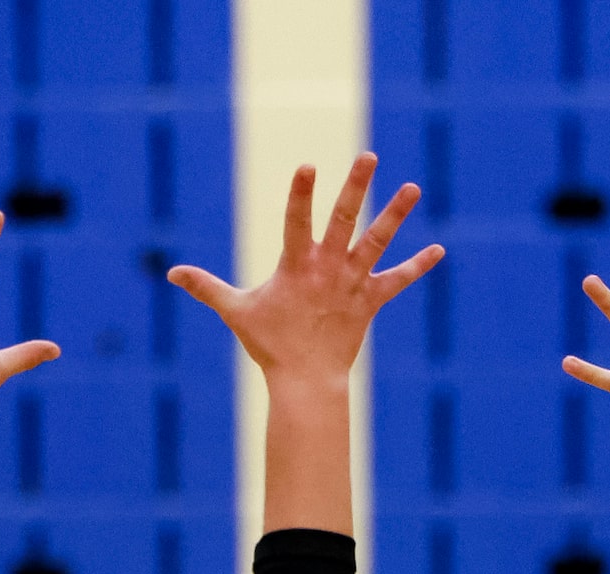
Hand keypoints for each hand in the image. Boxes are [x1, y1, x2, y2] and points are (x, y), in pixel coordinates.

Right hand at [169, 155, 441, 389]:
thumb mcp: (236, 311)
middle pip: (345, 219)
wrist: (305, 382)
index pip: (296, 220)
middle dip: (357, 186)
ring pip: (377, 241)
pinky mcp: (370, 301)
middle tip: (368, 155)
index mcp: (296, 265)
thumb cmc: (270, 345)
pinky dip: (417, 266)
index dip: (301, 193)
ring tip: (414, 186)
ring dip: (396, 213)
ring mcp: (352, 283)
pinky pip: (397, 281)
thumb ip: (207, 287)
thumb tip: (171, 274)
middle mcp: (328, 268)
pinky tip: (439, 250)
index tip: (308, 165)